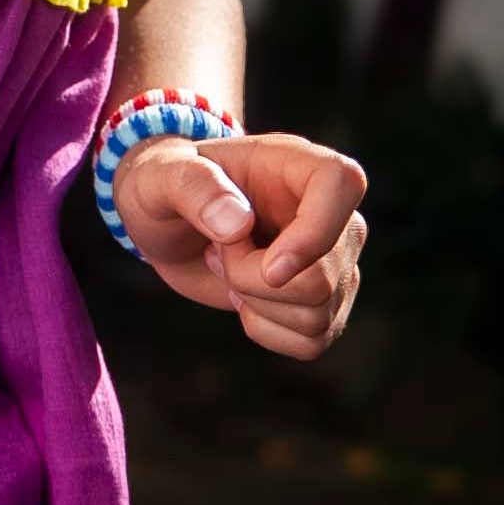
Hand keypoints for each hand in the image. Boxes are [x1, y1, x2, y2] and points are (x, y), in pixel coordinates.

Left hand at [110, 128, 366, 360]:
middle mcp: (329, 209)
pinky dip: (267, 331)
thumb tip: (236, 225)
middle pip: (325, 276)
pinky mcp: (323, 300)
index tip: (267, 266)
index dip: (315, 232)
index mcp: (297, 162)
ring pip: (320, 314)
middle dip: (254, 281)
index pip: (343, 183)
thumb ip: (193, 187)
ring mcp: (332, 257)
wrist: (168, 222)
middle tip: (218, 252)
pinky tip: (244, 299)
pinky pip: (313, 341)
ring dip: (257, 305)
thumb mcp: (160, 175)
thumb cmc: (166, 186)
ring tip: (227, 268)